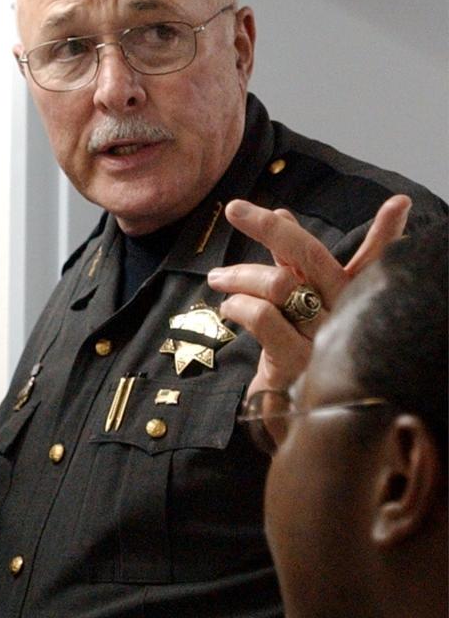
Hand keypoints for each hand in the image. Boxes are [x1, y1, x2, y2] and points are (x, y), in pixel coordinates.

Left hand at [207, 195, 410, 397]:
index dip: (388, 232)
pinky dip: (237, 305)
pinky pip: (262, 316)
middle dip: (272, 228)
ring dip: (239, 274)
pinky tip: (227, 308)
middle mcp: (341, 314)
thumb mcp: (293, 302)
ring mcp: (321, 338)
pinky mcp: (295, 360)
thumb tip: (282, 213)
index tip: (400, 203)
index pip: (373, 260)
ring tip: (217, 279)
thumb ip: (291, 261)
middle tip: (236, 209)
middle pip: (313, 258)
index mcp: (345, 296)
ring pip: (278, 284)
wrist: (284, 415)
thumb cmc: (290, 351)